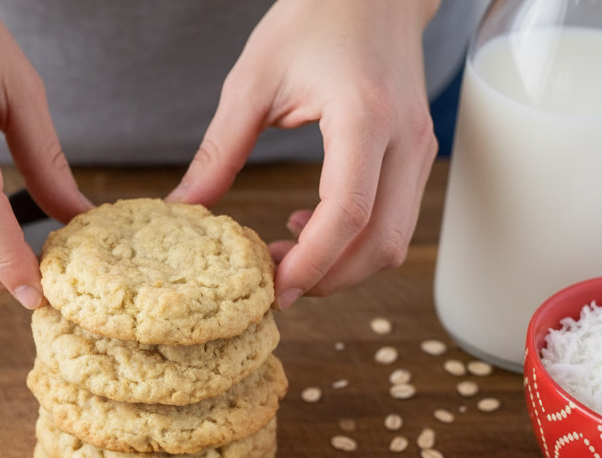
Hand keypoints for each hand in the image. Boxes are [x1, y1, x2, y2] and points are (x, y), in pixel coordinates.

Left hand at [168, 0, 439, 308]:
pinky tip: (309, 225)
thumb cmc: (313, 18)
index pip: (348, 212)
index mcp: (364, 115)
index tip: (275, 288)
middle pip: (382, 242)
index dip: (312, 262)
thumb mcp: (252, 81)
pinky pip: (396, 219)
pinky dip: (357, 241)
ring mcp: (419, 148)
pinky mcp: (418, 154)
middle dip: (329, 278)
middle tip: (275, 284)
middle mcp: (404, 138)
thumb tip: (182, 208)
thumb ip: (218, 151)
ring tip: (286, 254)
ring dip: (343, 265)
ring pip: (395, 239)